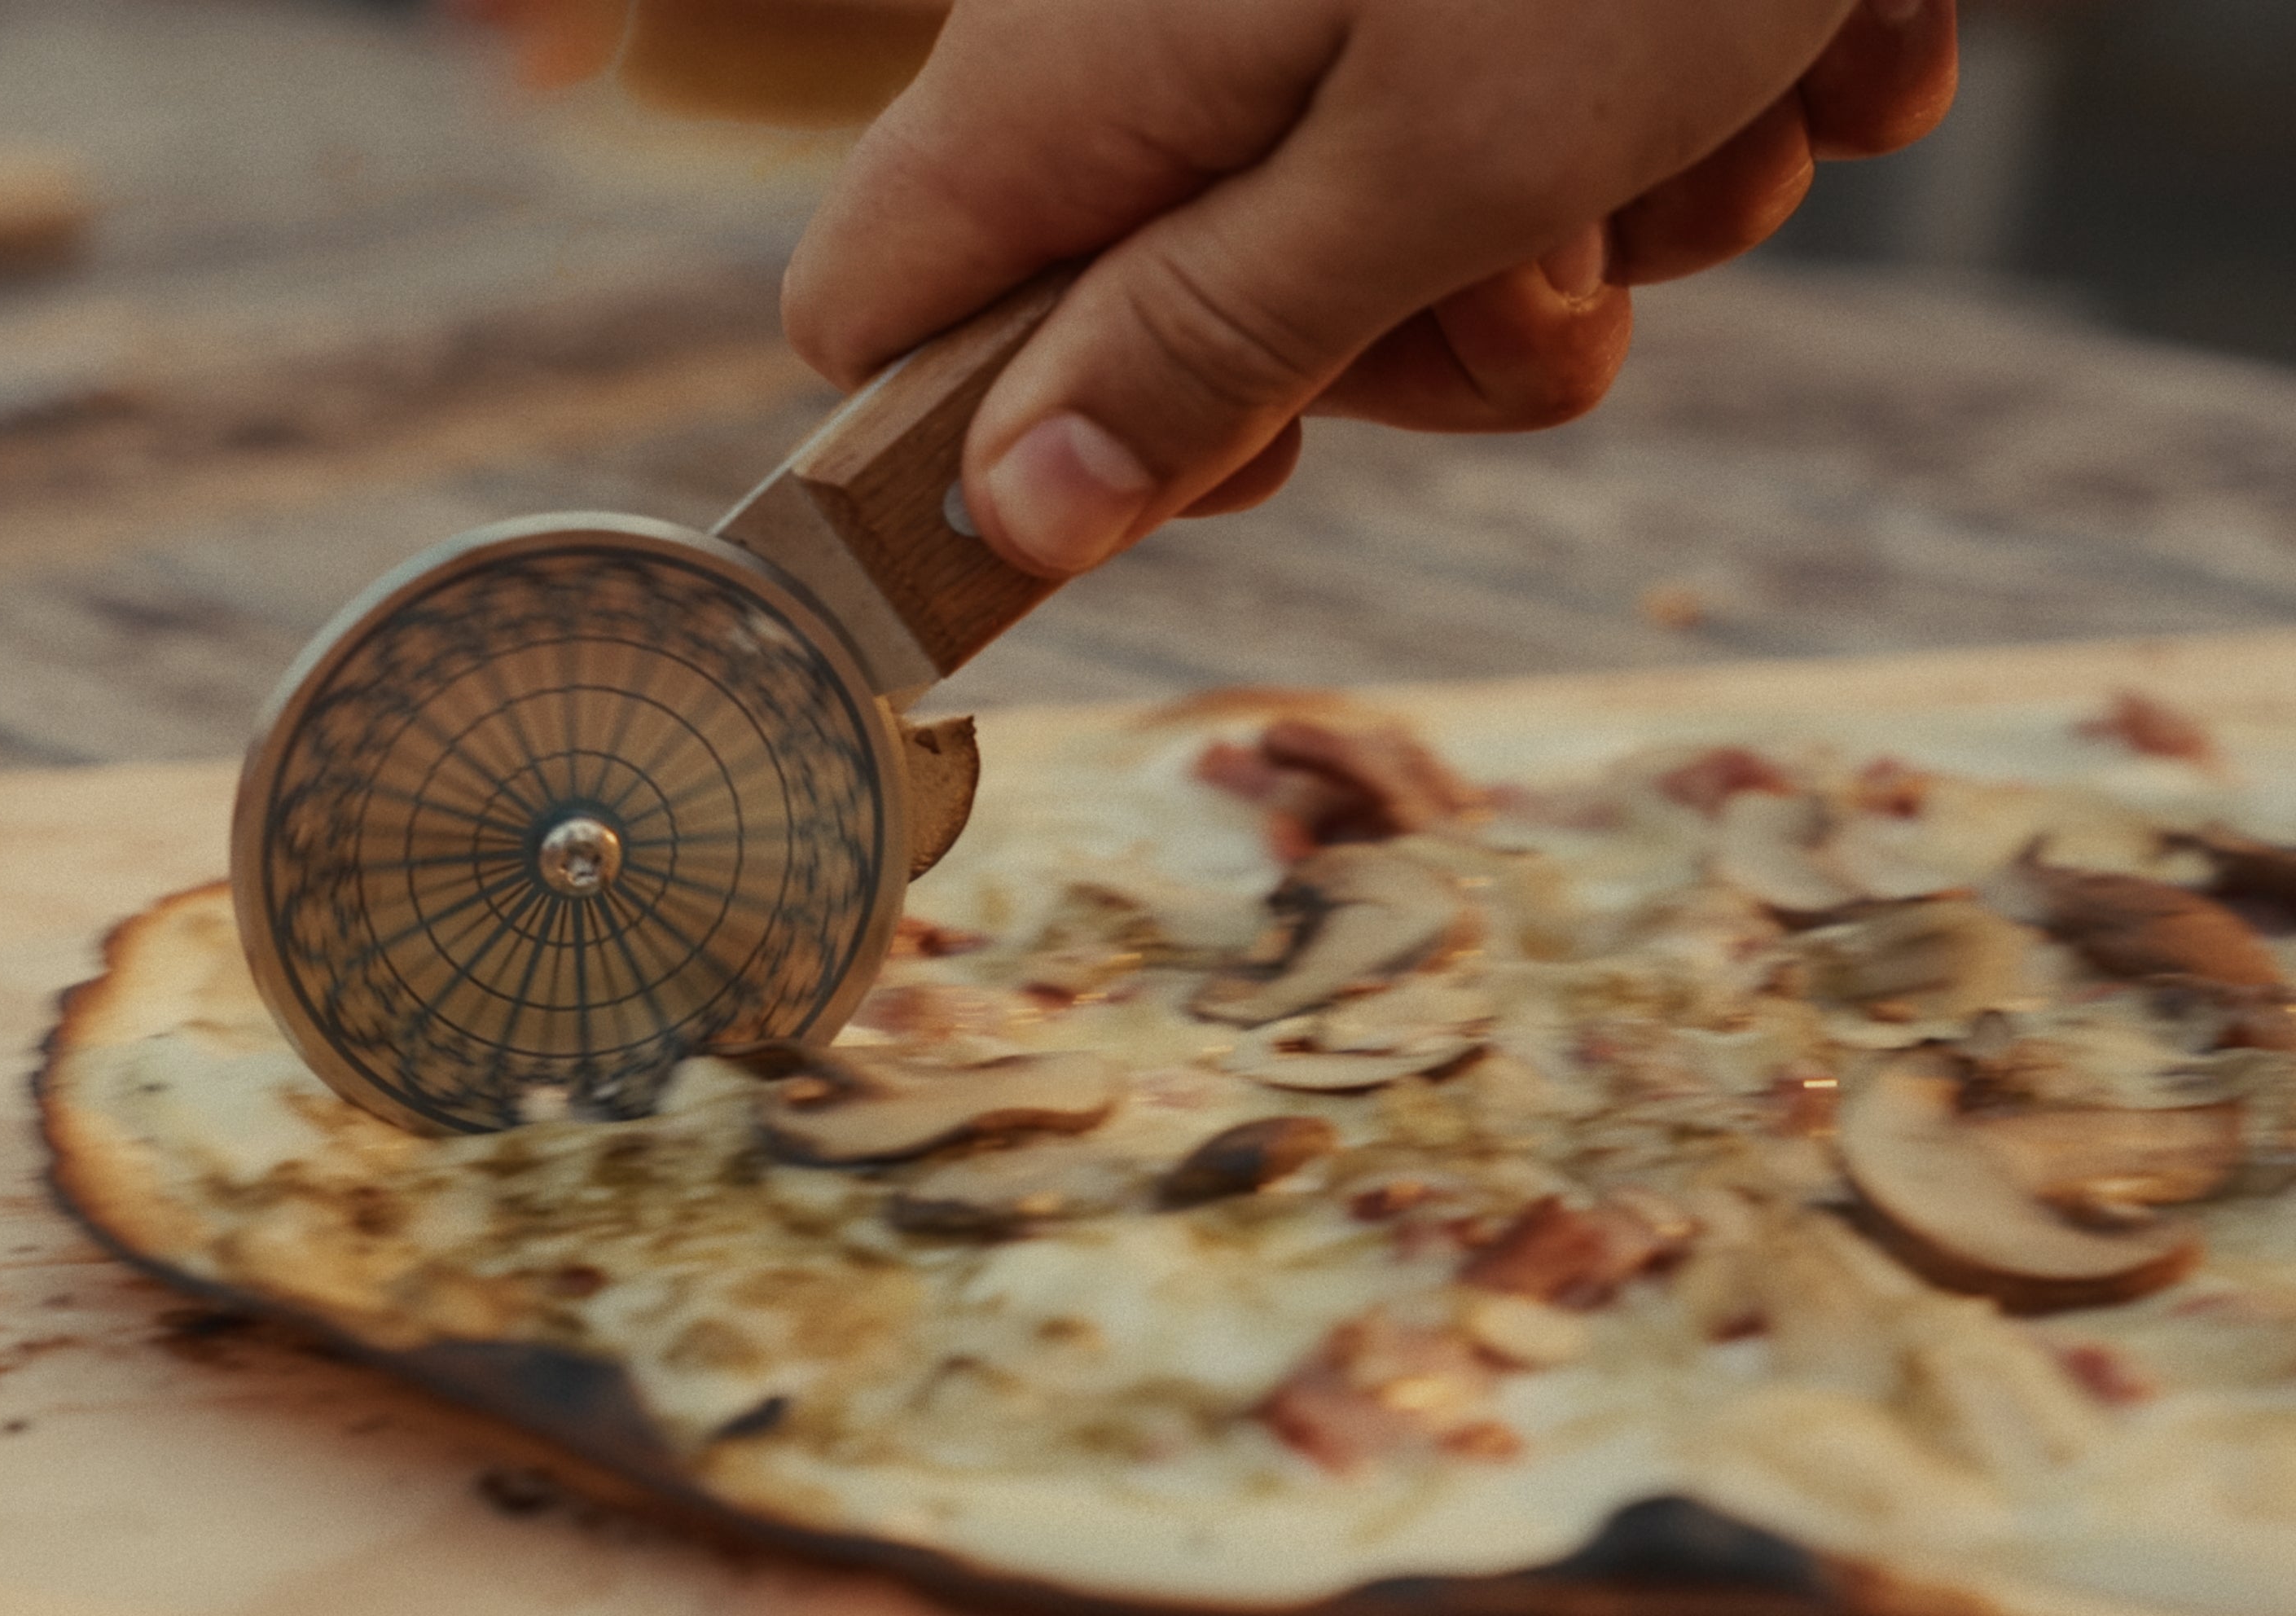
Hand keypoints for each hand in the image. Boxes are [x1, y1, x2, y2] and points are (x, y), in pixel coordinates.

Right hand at [785, 0, 1959, 573]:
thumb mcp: (1428, 168)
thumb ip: (1203, 352)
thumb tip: (1004, 520)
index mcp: (1070, 84)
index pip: (873, 322)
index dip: (1021, 444)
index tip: (1244, 456)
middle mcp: (1147, 30)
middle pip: (1179, 315)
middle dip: (1414, 343)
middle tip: (1559, 272)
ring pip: (1394, 234)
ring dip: (1600, 230)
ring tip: (1715, 109)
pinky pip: (1536, 118)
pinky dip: (1685, 114)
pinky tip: (1788, 39)